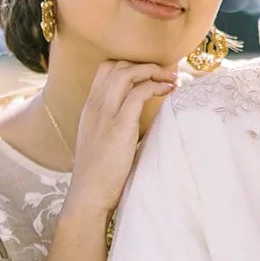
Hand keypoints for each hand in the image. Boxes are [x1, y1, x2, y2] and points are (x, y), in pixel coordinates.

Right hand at [62, 60, 176, 218]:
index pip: (105, 70)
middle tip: (166, 74)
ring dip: (153, 71)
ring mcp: (105, 115)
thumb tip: (138, 123)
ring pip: (127, 73)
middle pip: (117, 65)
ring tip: (172, 79)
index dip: (130, 65)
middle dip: (144, 64)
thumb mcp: (101, 143)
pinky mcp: (119, 126)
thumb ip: (114, 126)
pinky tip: (170, 92)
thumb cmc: (98, 176)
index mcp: (89, 109)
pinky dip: (156, 86)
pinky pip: (139, 93)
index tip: (151, 75)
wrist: (88, 196)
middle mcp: (94, 106)